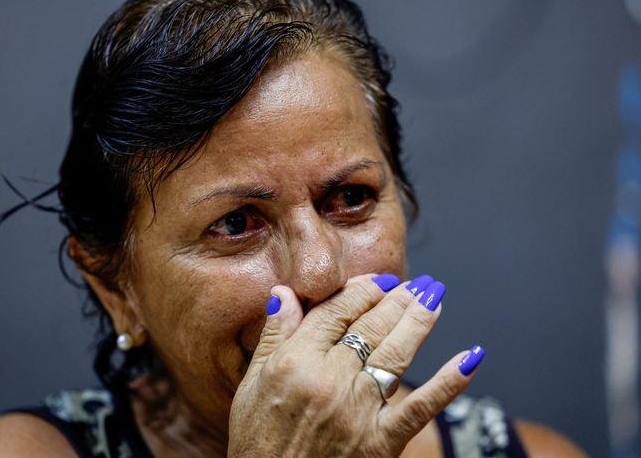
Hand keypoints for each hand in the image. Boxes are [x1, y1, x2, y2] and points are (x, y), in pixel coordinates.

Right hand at [228, 274, 482, 457]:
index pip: (336, 312)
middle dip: (397, 299)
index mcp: (294, 361)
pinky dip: (448, 383)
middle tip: (417, 284)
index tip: (379, 280)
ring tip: (436, 296)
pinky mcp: (380, 441)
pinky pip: (420, 408)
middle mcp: (328, 379)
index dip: (361, 290)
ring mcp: (357, 410)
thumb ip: (273, 336)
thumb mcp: (252, 384)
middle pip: (370, 326)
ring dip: (420, 321)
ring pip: (395, 353)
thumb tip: (284, 294)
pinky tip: (470, 357)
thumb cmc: (257, 441)